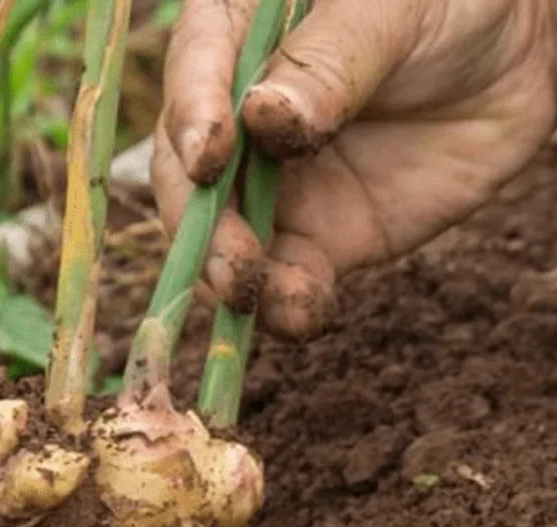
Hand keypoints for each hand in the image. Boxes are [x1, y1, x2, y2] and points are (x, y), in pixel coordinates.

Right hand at [154, 0, 556, 336]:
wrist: (517, 63)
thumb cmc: (449, 3)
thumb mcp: (394, 9)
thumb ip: (330, 61)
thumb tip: (263, 118)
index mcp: (235, 39)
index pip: (192, 76)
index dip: (190, 120)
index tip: (208, 158)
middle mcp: (235, 125)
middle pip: (190, 180)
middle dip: (203, 225)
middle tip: (229, 258)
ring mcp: (269, 190)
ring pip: (225, 245)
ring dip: (232, 280)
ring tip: (255, 296)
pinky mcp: (312, 242)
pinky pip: (286, 282)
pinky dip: (286, 307)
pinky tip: (302, 313)